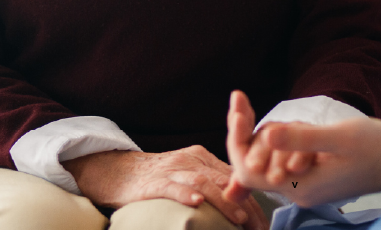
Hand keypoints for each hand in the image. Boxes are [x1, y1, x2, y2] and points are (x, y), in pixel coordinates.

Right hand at [63, 146, 265, 228]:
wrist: (116, 171)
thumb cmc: (156, 178)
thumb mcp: (186, 174)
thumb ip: (210, 183)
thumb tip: (239, 206)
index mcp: (201, 157)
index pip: (233, 177)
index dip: (252, 198)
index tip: (265, 221)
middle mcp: (190, 160)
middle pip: (224, 180)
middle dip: (245, 203)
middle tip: (259, 226)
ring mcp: (171, 169)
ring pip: (203, 182)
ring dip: (223, 201)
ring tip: (238, 219)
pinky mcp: (153, 182)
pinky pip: (171, 186)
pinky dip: (185, 194)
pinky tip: (196, 204)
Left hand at [224, 90, 380, 207]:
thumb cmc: (375, 148)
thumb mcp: (340, 137)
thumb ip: (303, 138)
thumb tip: (268, 133)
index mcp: (300, 186)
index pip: (248, 170)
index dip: (236, 138)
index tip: (237, 107)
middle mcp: (297, 191)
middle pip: (252, 164)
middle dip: (248, 132)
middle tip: (241, 99)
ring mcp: (303, 186)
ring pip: (268, 158)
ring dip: (272, 135)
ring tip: (299, 120)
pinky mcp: (311, 177)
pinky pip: (284, 157)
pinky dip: (284, 139)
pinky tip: (302, 127)